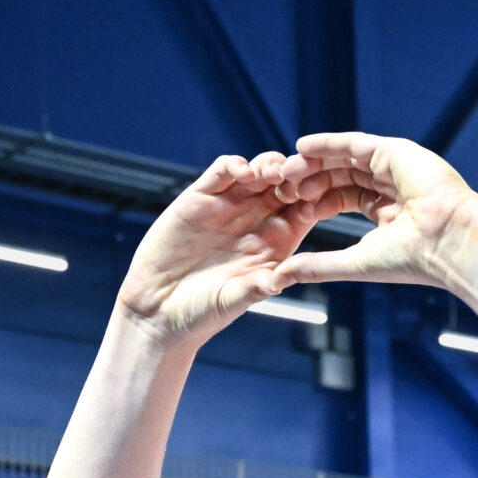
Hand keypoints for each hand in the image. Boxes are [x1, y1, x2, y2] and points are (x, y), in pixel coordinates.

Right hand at [116, 152, 348, 346]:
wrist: (157, 310)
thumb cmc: (202, 312)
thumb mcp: (234, 301)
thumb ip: (257, 287)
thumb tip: (282, 280)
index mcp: (276, 244)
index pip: (305, 210)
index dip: (315, 199)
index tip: (319, 199)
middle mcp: (255, 221)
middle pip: (287, 184)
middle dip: (297, 174)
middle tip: (299, 177)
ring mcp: (228, 206)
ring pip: (258, 171)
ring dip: (270, 165)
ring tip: (274, 174)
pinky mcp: (200, 198)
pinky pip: (222, 171)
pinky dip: (235, 165)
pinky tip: (243, 173)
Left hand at [274, 133, 477, 291]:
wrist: (448, 243)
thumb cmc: (410, 259)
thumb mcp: (354, 263)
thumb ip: (318, 266)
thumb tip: (281, 277)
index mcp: (388, 213)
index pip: (343, 199)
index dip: (316, 202)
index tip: (291, 207)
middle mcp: (392, 187)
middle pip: (341, 177)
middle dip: (310, 180)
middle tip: (282, 186)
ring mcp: (395, 167)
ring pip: (345, 159)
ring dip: (314, 162)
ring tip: (287, 169)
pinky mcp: (396, 152)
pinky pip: (355, 143)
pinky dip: (328, 143)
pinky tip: (302, 146)